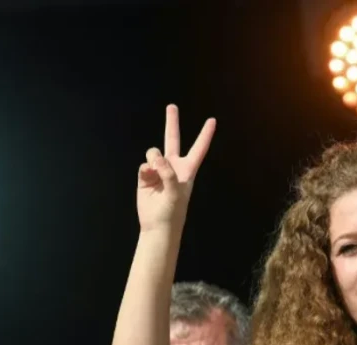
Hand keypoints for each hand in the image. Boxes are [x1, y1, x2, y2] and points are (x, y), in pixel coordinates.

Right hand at [137, 104, 215, 231]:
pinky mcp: (145, 176)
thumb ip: (168, 174)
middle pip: (173, 140)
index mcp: (187, 170)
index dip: (205, 135)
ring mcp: (158, 170)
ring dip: (153, 158)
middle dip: (171, 123)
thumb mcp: (176, 194)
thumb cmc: (172, 212)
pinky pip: (143, 164)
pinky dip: (144, 170)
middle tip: (171, 106)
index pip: (198, 149)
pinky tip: (147, 180)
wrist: (157, 226)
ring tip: (155, 172)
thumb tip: (155, 159)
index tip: (212, 120)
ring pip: (153, 152)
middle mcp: (173, 167)